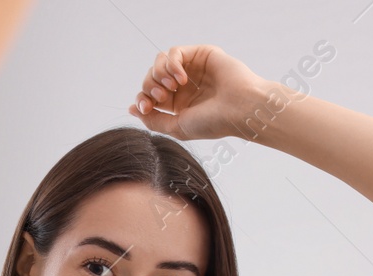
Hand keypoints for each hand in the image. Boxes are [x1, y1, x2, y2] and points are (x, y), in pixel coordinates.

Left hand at [127, 45, 271, 141]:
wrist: (240, 109)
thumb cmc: (212, 122)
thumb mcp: (176, 127)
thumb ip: (153, 120)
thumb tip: (132, 109)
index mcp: (178, 104)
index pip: (148, 96)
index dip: (142, 100)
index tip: (147, 107)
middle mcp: (183, 86)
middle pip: (150, 78)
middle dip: (149, 87)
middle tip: (162, 97)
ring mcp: (192, 69)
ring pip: (160, 62)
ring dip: (159, 74)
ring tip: (172, 87)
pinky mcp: (200, 54)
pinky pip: (174, 52)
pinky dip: (172, 64)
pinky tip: (182, 78)